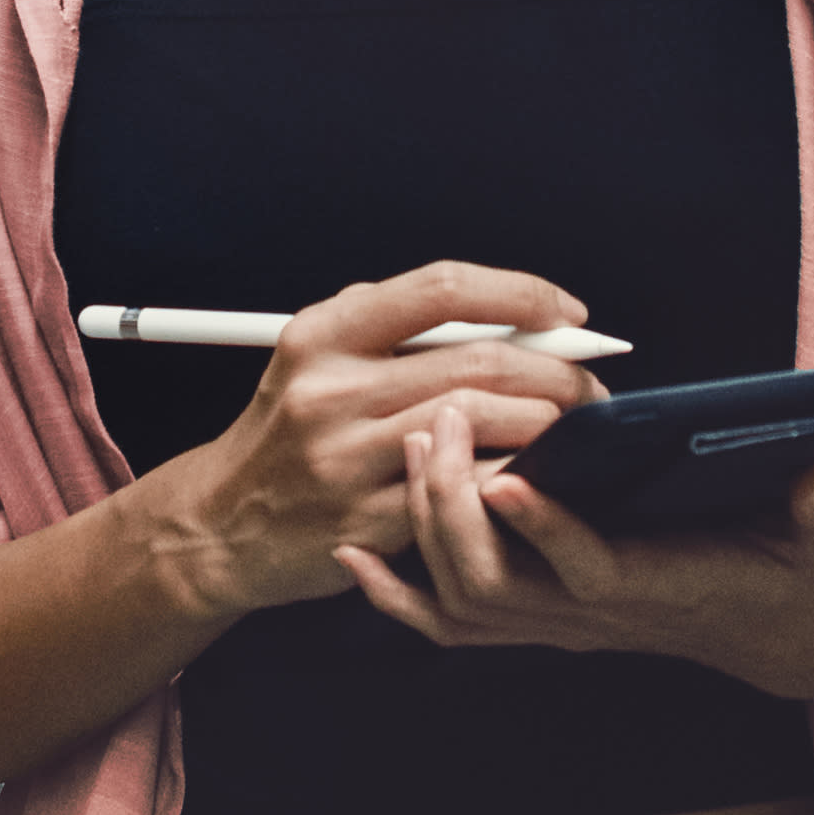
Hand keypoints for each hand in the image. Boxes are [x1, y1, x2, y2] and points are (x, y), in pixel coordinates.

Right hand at [146, 263, 611, 618]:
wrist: (222, 523)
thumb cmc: (293, 428)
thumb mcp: (320, 359)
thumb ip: (399, 329)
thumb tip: (517, 316)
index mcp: (322, 334)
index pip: (441, 290)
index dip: (519, 293)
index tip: (568, 313)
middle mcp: (329, 391)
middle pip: (478, 363)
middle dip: (556, 373)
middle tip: (591, 388)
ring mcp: (345, 461)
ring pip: (481, 426)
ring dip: (546, 427)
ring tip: (572, 431)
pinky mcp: (364, 524)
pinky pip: (465, 492)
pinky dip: (511, 480)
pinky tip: (532, 478)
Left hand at [334, 405, 813, 704]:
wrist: (799, 640)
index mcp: (668, 592)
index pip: (595, 574)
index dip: (548, 533)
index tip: (506, 478)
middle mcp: (602, 619)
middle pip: (500, 588)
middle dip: (456, 508)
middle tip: (440, 422)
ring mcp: (567, 627)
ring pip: (464, 604)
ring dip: (424, 530)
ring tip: (409, 447)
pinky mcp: (548, 622)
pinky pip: (454, 624)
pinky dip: (397, 598)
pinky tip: (354, 558)